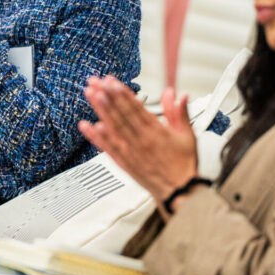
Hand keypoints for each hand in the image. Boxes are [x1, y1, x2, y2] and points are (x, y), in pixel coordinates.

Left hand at [78, 78, 197, 208]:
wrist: (181, 193)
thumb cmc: (184, 164)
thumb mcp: (187, 135)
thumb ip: (178, 112)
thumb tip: (175, 94)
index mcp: (157, 131)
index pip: (136, 107)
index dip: (122, 93)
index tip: (112, 81)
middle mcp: (142, 140)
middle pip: (121, 114)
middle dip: (107, 96)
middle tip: (96, 82)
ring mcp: (131, 152)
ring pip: (113, 127)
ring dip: (100, 110)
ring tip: (90, 95)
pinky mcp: (125, 163)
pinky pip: (108, 148)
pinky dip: (96, 137)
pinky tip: (87, 126)